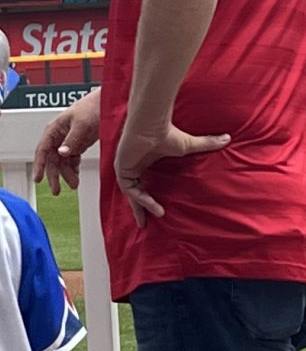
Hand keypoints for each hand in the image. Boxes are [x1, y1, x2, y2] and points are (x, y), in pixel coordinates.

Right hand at [33, 88, 100, 194]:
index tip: (38, 179)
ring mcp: (69, 140)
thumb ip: (71, 140)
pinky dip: (74, 169)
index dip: (39, 166)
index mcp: (54, 129)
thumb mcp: (81, 124)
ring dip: (66, 174)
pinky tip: (76, 176)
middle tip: (56, 190)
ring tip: (74, 185)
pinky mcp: (79, 143)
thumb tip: (61, 153)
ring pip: (62, 162)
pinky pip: (72, 160)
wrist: (109, 103)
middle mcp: (59, 136)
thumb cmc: (92, 107)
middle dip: (54, 175)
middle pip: (52, 159)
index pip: (42, 150)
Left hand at [115, 120, 230, 226]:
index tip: (154, 211)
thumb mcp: (188, 145)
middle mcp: (132, 166)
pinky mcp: (122, 168)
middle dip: (138, 209)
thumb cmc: (166, 132)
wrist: (152, 125)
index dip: (145, 199)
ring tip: (158, 214)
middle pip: (133, 193)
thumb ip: (206, 144)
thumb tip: (228, 139)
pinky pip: (129, 188)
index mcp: (143, 163)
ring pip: (131, 193)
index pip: (141, 186)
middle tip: (144, 224)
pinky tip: (151, 205)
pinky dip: (140, 197)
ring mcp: (125, 168)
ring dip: (142, 206)